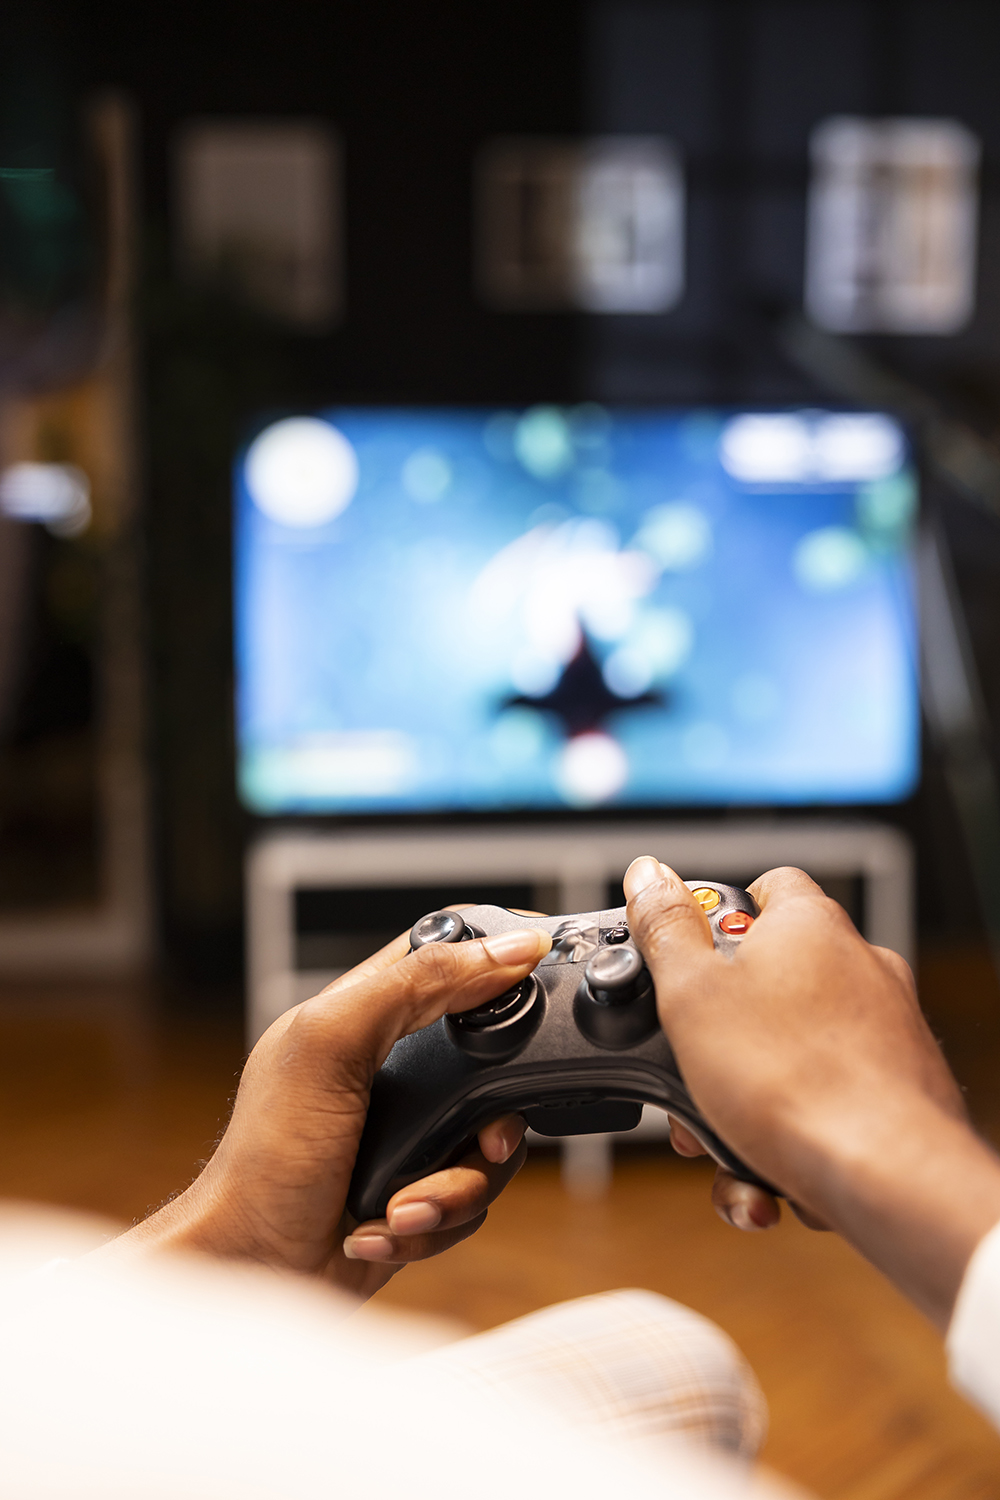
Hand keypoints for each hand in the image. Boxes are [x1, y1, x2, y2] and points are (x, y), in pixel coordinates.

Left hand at [100, 921, 551, 1299]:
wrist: (249, 1270)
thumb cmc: (263, 1160)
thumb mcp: (332, 1046)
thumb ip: (416, 985)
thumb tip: (506, 947)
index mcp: (366, 1013)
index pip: (448, 956)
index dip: (498, 963)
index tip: (534, 991)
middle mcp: (393, 1068)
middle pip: (494, 1064)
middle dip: (491, 1120)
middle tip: (479, 1141)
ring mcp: (409, 1133)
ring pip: (492, 1144)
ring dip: (453, 1187)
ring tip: (401, 1207)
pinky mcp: (418, 1191)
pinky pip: (472, 1203)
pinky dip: (434, 1223)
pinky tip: (384, 1227)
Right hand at [624, 857, 999, 1326]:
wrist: (888, 1176)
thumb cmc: (796, 1081)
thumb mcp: (692, 994)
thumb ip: (665, 929)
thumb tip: (648, 874)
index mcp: (811, 925)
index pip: (765, 888)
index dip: (716, 916)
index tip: (684, 955)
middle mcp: (859, 966)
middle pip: (769, 982)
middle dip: (718, 1035)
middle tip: (690, 1068)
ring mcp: (884, 1029)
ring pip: (791, 1053)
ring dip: (743, 1098)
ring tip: (721, 1137)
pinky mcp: (897, 1089)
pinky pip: (823, 1101)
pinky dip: (786, 1134)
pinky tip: (762, 1175)